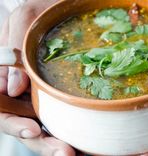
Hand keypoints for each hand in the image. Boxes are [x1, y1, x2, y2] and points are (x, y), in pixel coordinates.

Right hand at [0, 1, 75, 155]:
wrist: (60, 12)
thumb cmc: (39, 14)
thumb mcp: (24, 20)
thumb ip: (11, 49)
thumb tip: (15, 85)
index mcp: (7, 81)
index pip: (3, 112)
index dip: (14, 125)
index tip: (33, 129)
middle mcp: (23, 95)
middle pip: (25, 126)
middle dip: (42, 142)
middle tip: (62, 151)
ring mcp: (42, 99)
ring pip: (46, 128)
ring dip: (57, 143)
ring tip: (72, 152)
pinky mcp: (62, 99)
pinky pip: (65, 119)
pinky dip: (74, 133)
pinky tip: (84, 143)